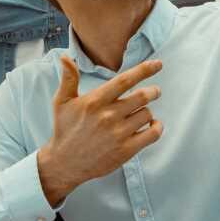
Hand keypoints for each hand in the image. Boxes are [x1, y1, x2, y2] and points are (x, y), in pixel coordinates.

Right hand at [35, 57, 163, 205]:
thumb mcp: (62, 102)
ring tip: (142, 112)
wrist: (65, 163)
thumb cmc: (65, 129)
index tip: (158, 64)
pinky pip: (152, 134)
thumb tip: (66, 57)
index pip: (125, 80)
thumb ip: (68, 78)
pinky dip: (157, 127)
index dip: (144, 70)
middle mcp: (108, 116)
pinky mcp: (126, 150)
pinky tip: (153, 124)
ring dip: (148, 111)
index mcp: (95, 101)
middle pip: (142, 96)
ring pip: (147, 114)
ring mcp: (118, 134)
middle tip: (155, 91)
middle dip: (153, 91)